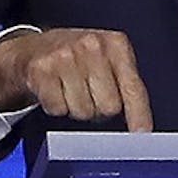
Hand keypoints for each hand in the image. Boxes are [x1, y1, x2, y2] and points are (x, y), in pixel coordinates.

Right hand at [0, 28, 152, 131]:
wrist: (35, 48)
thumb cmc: (80, 59)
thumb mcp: (109, 61)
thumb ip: (126, 87)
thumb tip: (141, 129)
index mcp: (116, 44)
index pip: (133, 87)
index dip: (139, 114)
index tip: (143, 134)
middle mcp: (93, 45)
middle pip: (109, 106)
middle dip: (100, 109)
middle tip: (90, 94)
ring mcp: (65, 56)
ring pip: (83, 112)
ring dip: (77, 108)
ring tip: (71, 89)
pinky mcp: (42, 69)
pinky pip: (58, 109)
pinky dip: (56, 106)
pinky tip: (55, 89)